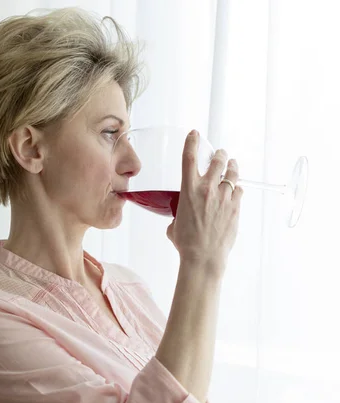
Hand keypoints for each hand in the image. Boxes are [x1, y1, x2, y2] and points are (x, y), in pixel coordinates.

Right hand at [166, 130, 242, 276]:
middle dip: (219, 154)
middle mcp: (208, 189)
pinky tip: (235, 190)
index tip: (195, 134)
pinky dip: (237, 189)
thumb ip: (179, 213)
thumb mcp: (175, 224)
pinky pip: (239, 191)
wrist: (203, 257)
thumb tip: (180, 217)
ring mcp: (224, 197)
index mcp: (189, 190)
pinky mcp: (235, 208)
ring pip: (232, 173)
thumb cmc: (186, 243)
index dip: (192, 141)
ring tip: (232, 165)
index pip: (189, 157)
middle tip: (220, 154)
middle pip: (218, 160)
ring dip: (232, 167)